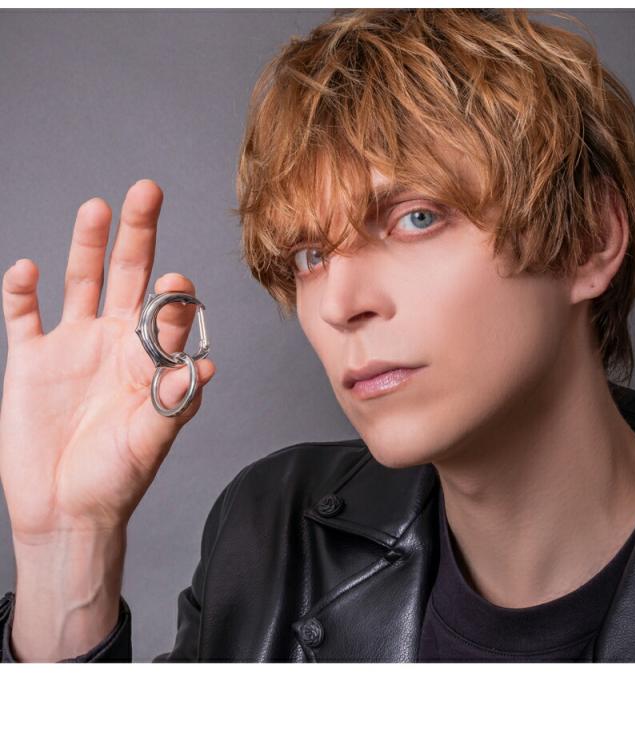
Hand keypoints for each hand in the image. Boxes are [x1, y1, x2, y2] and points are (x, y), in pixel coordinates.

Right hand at [0, 179, 216, 540]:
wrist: (66, 509)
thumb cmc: (116, 478)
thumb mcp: (151, 441)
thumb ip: (174, 402)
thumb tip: (208, 365)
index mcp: (149, 358)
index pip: (166, 311)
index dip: (173, 294)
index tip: (178, 284)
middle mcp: (114, 342)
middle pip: (127, 276)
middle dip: (137, 234)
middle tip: (147, 191)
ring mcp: (72, 347)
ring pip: (80, 282)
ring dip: (86, 245)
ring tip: (97, 208)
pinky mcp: (31, 360)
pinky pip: (22, 316)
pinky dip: (20, 292)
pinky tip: (28, 270)